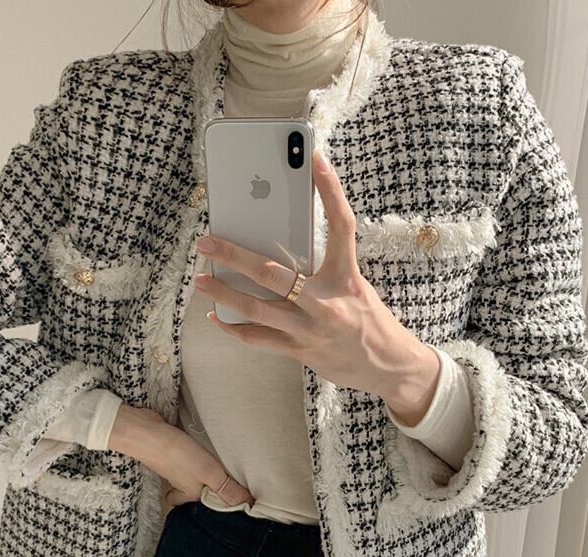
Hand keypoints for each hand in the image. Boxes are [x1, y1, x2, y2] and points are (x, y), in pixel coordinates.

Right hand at [107, 404, 254, 509]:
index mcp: (191, 492)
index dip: (215, 502)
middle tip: (226, 479)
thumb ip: (227, 488)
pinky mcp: (170, 449)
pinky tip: (201, 443)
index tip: (232, 497)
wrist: (145, 432)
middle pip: (195, 489)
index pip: (203, 503)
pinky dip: (192, 452)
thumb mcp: (208, 473)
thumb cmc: (177, 455)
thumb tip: (248, 504)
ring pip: (190, 472)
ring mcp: (174, 465)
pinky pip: (185, 456)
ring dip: (202, 468)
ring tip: (220, 460)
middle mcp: (181, 481)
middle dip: (207, 486)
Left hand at [192, 148, 440, 423]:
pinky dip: (234, 326)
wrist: (388, 367)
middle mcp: (326, 303)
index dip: (331, 190)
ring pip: (255, 309)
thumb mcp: (354, 286)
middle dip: (234, 256)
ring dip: (222, 294)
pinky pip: (257, 338)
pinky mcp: (299, 351)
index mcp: (346, 278)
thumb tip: (283, 247)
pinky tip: (217, 316)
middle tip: (207, 243)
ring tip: (199, 281)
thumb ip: (324, 269)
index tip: (317, 159)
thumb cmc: (370, 320)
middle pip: (272, 273)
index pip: (341, 226)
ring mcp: (309, 330)